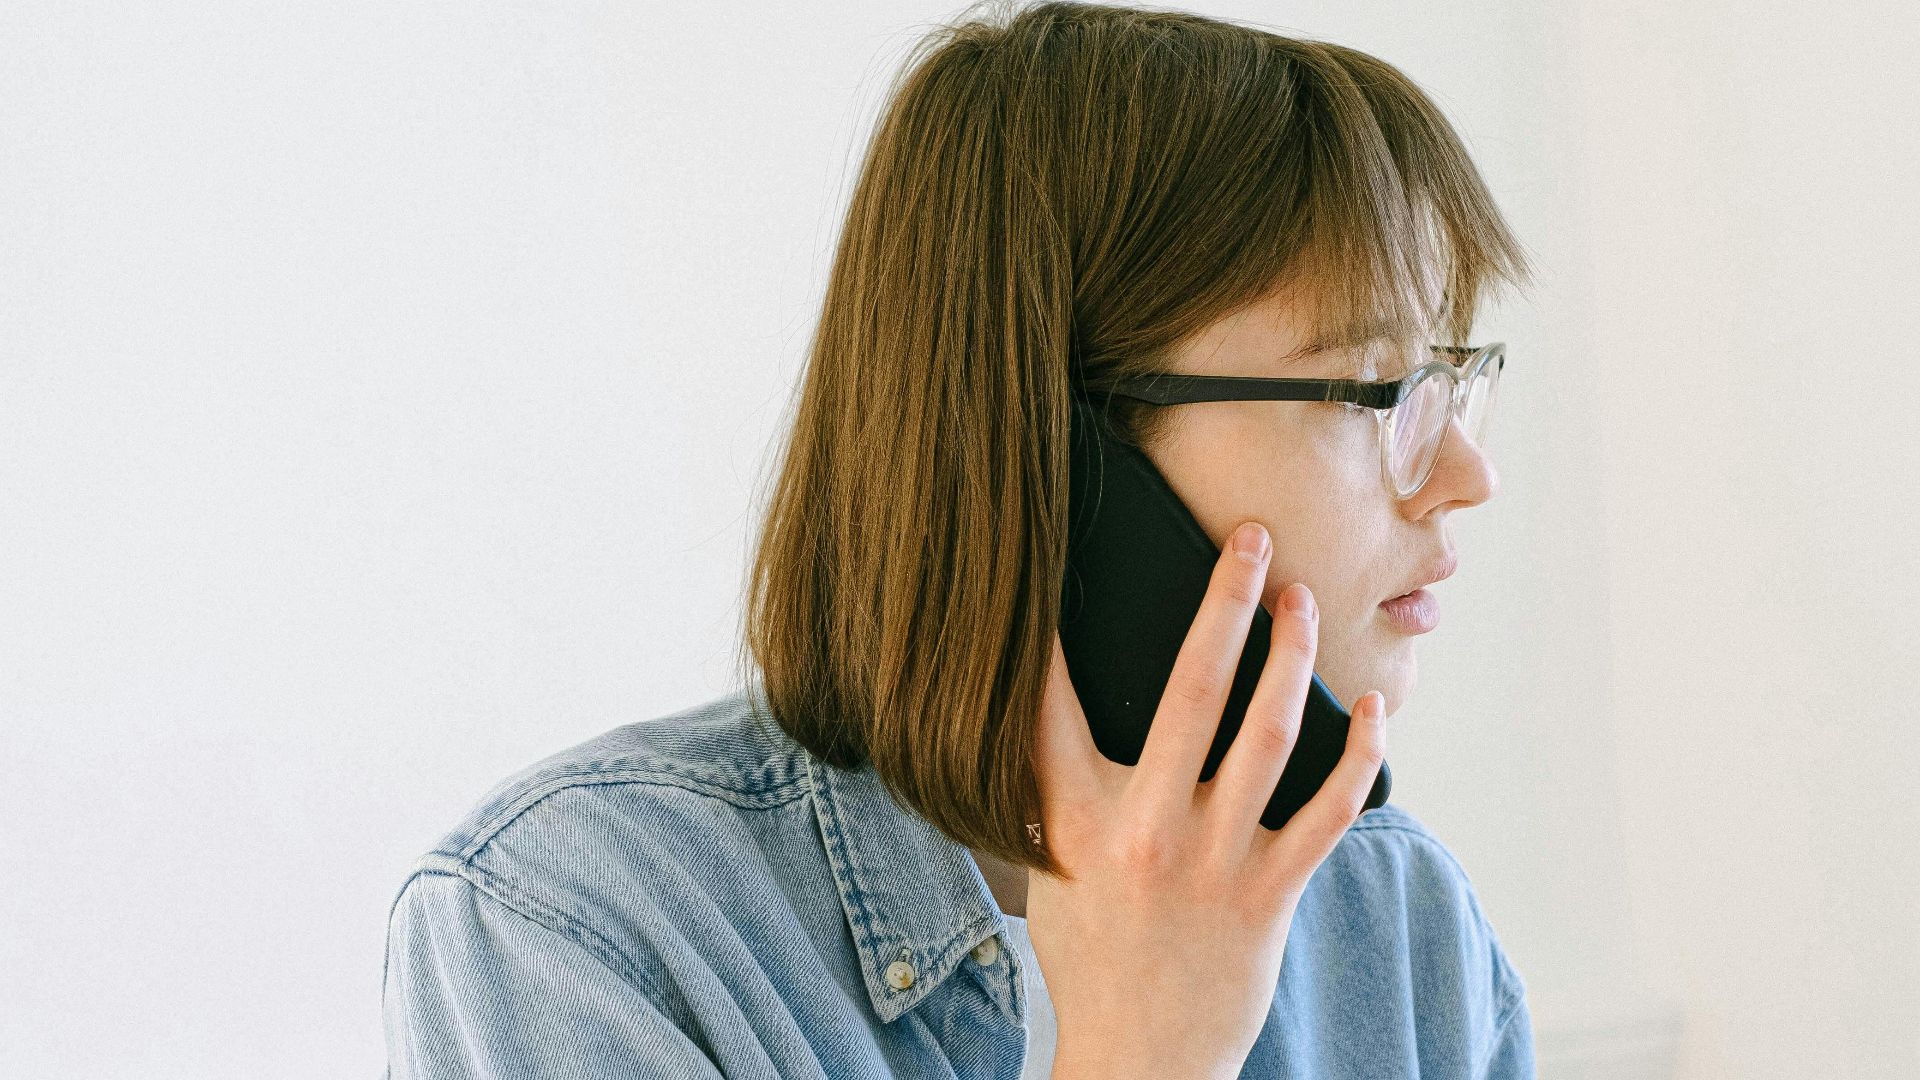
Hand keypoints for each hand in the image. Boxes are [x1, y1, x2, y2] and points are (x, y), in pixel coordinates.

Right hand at [1030, 520, 1386, 1079]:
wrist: (1138, 1062)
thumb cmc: (1092, 955)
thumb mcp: (1050, 866)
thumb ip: (1059, 789)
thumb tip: (1069, 704)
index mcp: (1077, 820)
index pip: (1053, 703)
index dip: (1057, 630)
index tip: (1069, 559)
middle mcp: (1147, 830)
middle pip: (1190, 691)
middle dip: (1225, 603)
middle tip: (1250, 540)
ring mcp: (1215, 862)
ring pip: (1268, 736)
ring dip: (1292, 658)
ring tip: (1302, 602)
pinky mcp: (1270, 895)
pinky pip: (1328, 812)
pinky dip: (1358, 756)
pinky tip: (1374, 711)